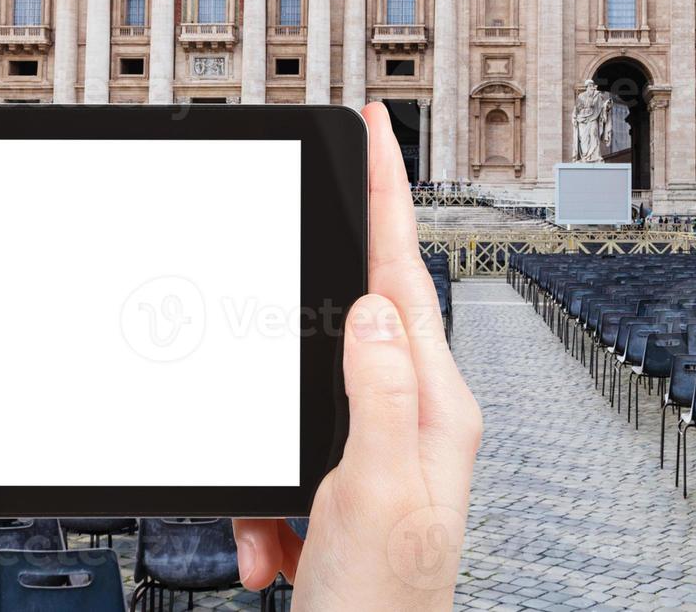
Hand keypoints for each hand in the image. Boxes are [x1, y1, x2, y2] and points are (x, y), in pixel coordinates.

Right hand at [234, 104, 482, 610]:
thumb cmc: (385, 604)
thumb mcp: (376, 492)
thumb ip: (377, 392)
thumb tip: (369, 308)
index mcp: (431, 406)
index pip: (404, 274)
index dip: (389, 194)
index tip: (377, 131)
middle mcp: (411, 415)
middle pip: (352, 316)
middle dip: (299, 315)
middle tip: (289, 257)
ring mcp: (374, 446)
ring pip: (301, 390)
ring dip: (269, 455)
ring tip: (275, 531)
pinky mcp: (338, 478)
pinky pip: (283, 453)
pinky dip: (263, 502)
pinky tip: (272, 547)